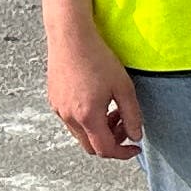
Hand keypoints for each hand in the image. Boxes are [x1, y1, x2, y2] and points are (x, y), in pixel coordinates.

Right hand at [46, 32, 143, 159]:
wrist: (70, 37)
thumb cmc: (98, 59)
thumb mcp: (124, 88)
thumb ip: (132, 115)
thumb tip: (136, 136)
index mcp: (87, 116)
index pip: (105, 150)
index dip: (123, 153)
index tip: (135, 147)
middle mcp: (68, 117)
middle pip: (90, 146)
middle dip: (111, 142)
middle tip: (124, 124)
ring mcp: (58, 109)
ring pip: (80, 134)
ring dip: (99, 130)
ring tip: (113, 109)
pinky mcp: (54, 100)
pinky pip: (71, 121)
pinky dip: (87, 120)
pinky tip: (98, 101)